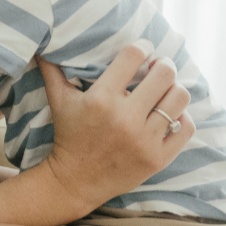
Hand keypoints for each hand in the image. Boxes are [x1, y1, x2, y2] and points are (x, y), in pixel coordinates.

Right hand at [37, 42, 191, 215]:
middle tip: (159, 67)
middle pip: (164, 73)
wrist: (75, 181)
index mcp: (101, 99)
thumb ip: (51, 69)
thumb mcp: (58, 100)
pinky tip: (170, 114)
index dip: (143, 46)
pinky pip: (185, 127)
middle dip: (164, 65)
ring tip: (166, 90)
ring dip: (175, 89)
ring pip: (179, 98)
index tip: (143, 49)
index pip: (133, 55)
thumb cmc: (69, 134)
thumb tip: (40, 44)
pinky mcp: (157, 158)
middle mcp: (124, 118)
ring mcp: (143, 140)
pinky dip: (182, 117)